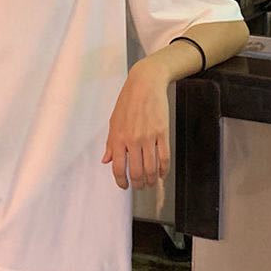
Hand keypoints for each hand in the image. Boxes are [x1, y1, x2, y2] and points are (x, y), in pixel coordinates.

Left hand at [101, 59, 170, 189]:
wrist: (145, 84)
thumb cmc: (127, 101)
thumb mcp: (113, 121)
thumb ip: (110, 143)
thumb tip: (106, 160)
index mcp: (118, 137)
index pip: (118, 167)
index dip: (121, 181)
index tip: (124, 185)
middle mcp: (133, 140)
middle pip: (137, 171)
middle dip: (138, 184)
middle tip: (139, 186)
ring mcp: (149, 137)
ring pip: (152, 168)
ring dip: (151, 180)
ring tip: (150, 183)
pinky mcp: (162, 133)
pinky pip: (164, 157)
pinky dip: (163, 170)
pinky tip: (161, 174)